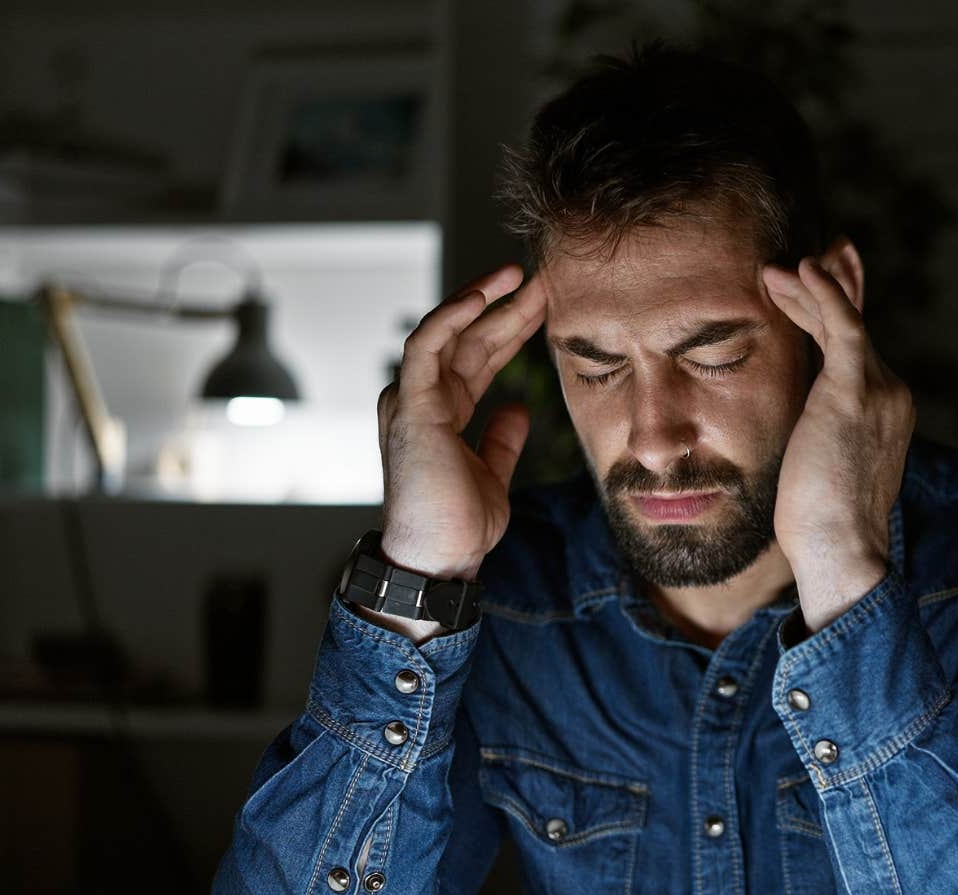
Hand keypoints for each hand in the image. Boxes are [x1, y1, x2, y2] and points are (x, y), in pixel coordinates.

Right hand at [376, 263, 547, 580]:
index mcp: (443, 411)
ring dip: (481, 298)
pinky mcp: (410, 405)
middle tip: (544, 279)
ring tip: (517, 274)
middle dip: (506, 307)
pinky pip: (425, 346)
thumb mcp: (491, 472)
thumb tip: (518, 409)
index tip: (547, 306)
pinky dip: (450, 317)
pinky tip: (480, 296)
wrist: (440, 557)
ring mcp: (413, 398)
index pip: (479, 356)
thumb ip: (501, 439)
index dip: (511, 329)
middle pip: (468, 338)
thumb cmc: (459, 524)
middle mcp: (424, 397)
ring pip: (447, 331)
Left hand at [762, 254, 914, 631]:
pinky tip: (798, 270)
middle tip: (805, 255)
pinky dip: (823, 294)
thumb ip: (820, 433)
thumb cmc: (822, 525)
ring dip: (810, 288)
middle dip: (830, 286)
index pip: (858, 346)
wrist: (841, 551)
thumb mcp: (823, 466)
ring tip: (772, 270)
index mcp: (886, 411)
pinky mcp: (854, 391)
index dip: (835, 310)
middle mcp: (891, 393)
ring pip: (843, 319)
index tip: (807, 285)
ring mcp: (879, 389)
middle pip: (853, 325)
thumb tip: (800, 427)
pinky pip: (842, 326)